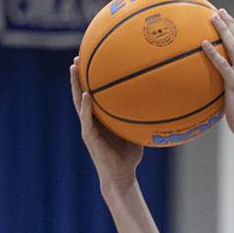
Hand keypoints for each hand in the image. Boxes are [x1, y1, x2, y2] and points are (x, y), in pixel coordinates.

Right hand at [69, 59, 142, 189]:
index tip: (91, 59)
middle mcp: (91, 120)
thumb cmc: (129, 157)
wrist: (121, 176)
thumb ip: (142, 118)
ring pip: (78, 102)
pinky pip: (86, 118)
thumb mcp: (137, 133)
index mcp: (100, 118)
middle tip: (78, 56)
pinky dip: (85, 106)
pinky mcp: (89, 136)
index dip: (90, 78)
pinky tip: (86, 94)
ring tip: (74, 67)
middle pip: (81, 93)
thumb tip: (159, 103)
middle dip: (78, 75)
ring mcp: (88, 127)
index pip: (93, 94)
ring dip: (75, 85)